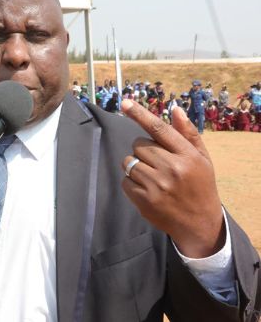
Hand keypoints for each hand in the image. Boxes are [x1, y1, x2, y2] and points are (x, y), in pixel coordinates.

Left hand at [121, 100, 224, 257]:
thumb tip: (174, 109)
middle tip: (158, 163)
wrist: (199, 223)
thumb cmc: (200, 185)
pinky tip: (147, 189)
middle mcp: (172, 169)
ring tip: (153, 176)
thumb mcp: (202, 159)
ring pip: (129, 161)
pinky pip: (125, 180)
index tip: (125, 103)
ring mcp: (156, 186)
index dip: (140, 114)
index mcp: (188, 156)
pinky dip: (131, 182)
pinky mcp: (143, 200)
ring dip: (136, 165)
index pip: (159, 129)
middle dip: (144, 151)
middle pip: (139, 145)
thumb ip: (188, 134)